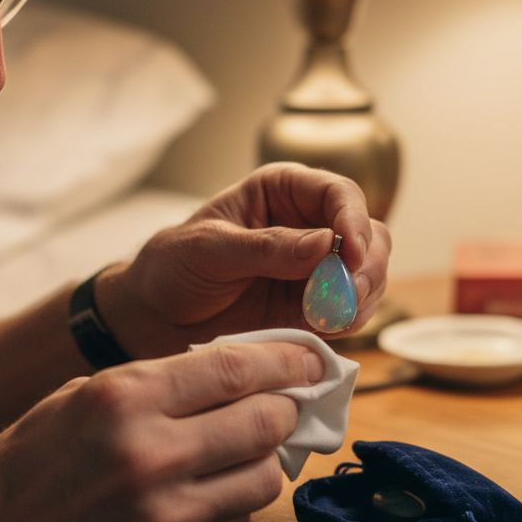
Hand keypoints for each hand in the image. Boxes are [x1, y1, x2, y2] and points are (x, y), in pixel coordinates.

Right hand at [0, 341, 319, 521]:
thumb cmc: (18, 473)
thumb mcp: (69, 401)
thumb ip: (145, 383)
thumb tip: (221, 369)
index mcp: (121, 400)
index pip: (235, 370)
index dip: (283, 360)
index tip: (305, 358)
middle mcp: (151, 454)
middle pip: (265, 421)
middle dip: (285, 407)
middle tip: (286, 403)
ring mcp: (166, 515)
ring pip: (264, 477)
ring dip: (266, 459)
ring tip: (246, 449)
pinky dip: (234, 503)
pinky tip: (211, 492)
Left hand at [102, 162, 391, 356]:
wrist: (152, 318)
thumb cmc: (172, 267)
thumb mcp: (208, 250)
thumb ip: (265, 247)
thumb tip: (325, 242)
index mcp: (282, 192)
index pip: (338, 193)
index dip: (353, 220)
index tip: (350, 254)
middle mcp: (308, 225)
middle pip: (368, 234)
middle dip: (366, 265)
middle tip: (348, 296)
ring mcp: (316, 270)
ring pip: (369, 274)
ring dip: (363, 296)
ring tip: (334, 317)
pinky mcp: (314, 309)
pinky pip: (352, 312)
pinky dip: (350, 321)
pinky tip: (327, 329)